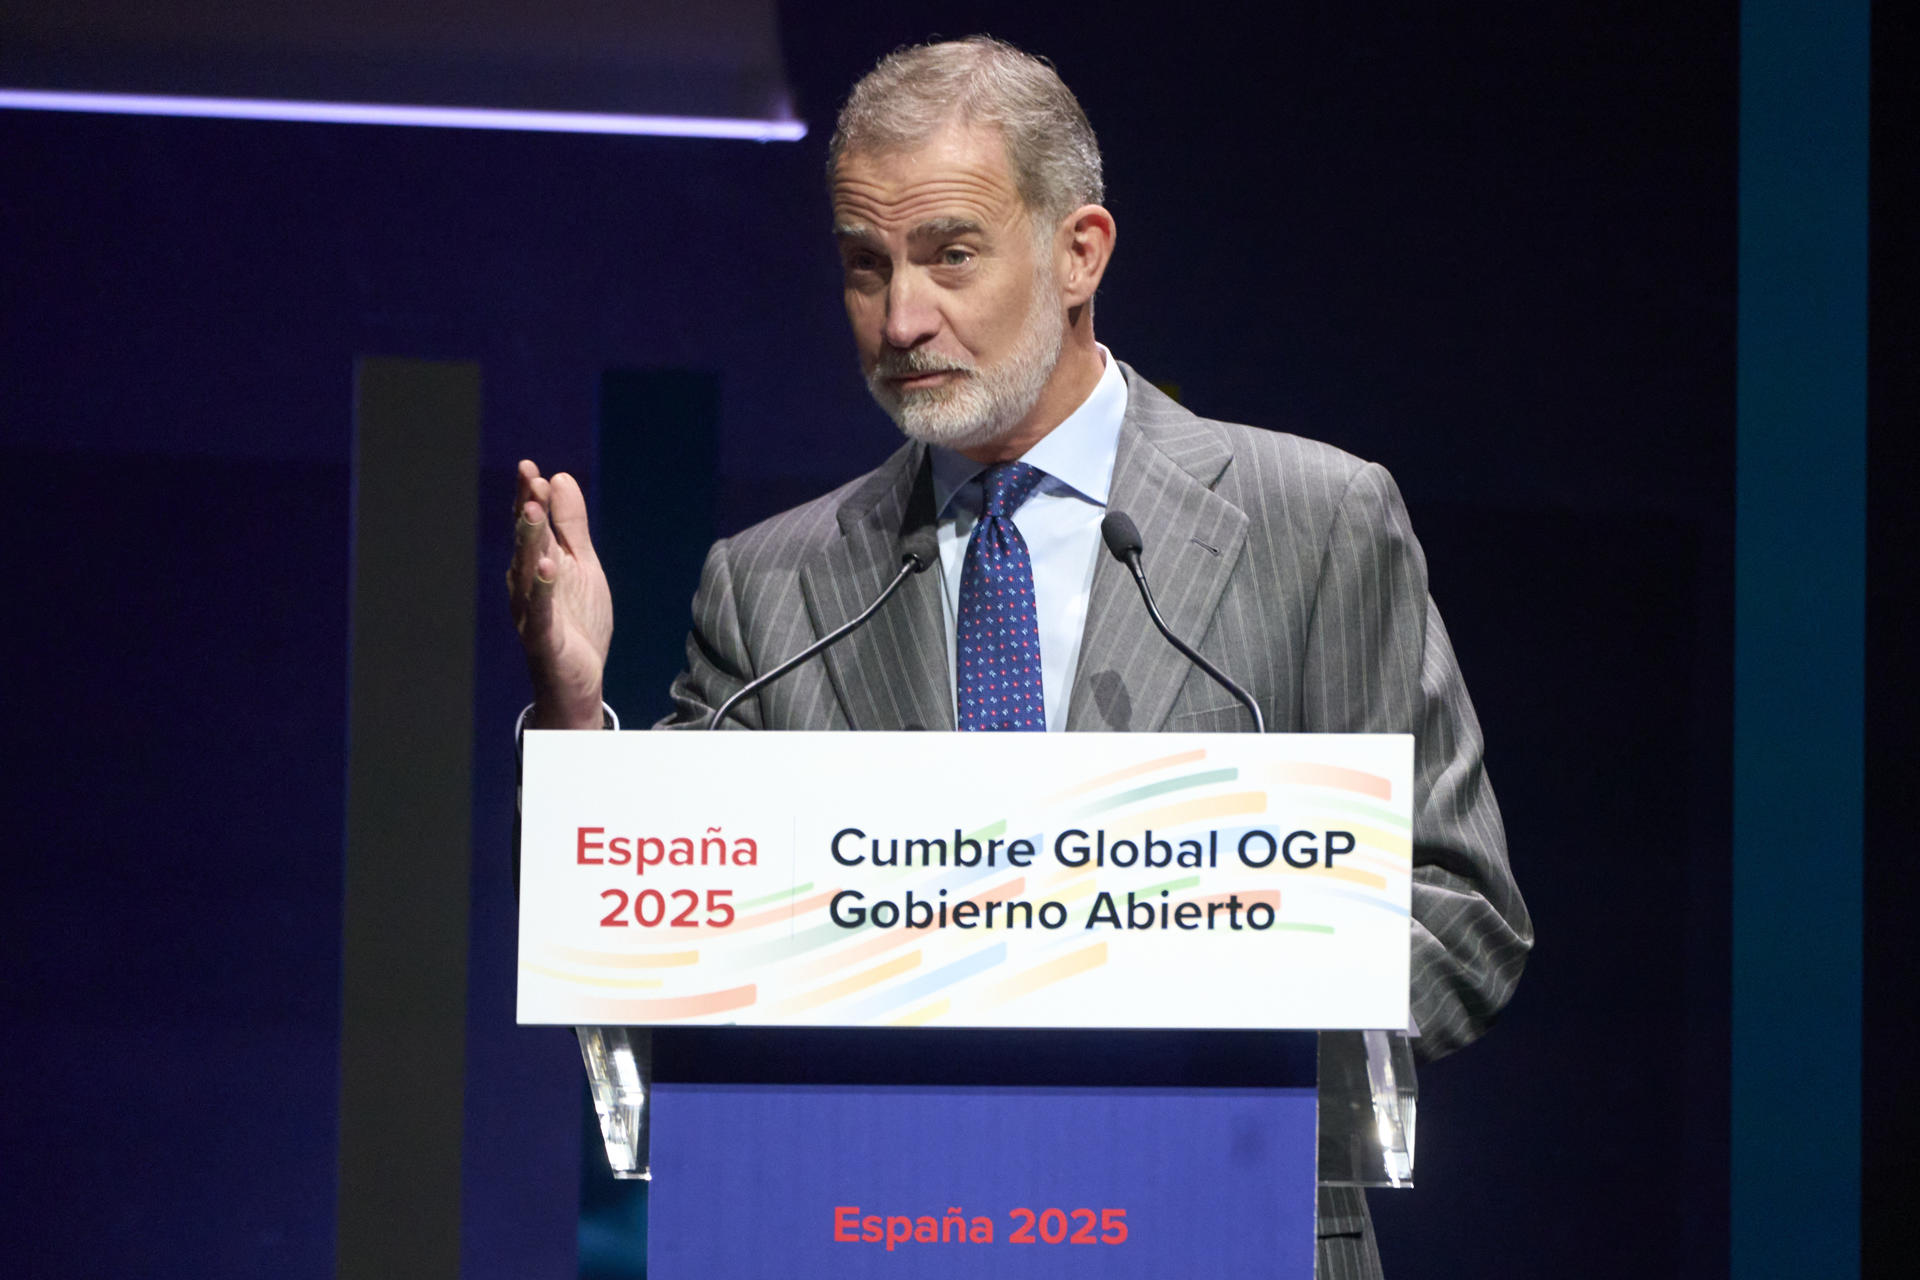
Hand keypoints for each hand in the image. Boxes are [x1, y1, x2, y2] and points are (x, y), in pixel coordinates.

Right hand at [508, 460, 612, 728]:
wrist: (578, 680)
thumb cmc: (577, 620)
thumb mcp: (582, 565)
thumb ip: (572, 526)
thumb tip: (559, 478)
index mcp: (537, 564)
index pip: (531, 526)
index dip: (529, 497)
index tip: (529, 468)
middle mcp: (526, 584)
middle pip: (526, 543)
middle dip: (528, 511)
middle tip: (529, 480)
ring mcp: (532, 611)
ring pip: (528, 572)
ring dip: (530, 541)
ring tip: (533, 511)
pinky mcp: (543, 638)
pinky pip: (541, 611)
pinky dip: (543, 589)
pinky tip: (548, 566)